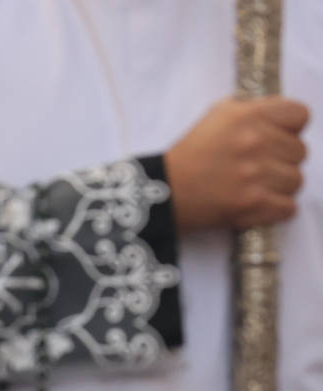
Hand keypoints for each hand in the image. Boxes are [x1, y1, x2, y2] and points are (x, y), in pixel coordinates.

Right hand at [165, 96, 308, 231]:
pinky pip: (288, 208)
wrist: (163, 191)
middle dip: (282, 160)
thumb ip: (252, 109)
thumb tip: (278, 115)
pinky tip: (258, 203)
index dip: (291, 128)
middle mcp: (256, 142)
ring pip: (296, 181)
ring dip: (279, 186)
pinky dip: (276, 208)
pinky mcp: (253, 205)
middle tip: (258, 166)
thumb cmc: (190, 154)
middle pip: (300, 152)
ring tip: (256, 186)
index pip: (300, 115)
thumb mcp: (216, 116)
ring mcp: (256, 175)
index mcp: (249, 116)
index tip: (276, 137)